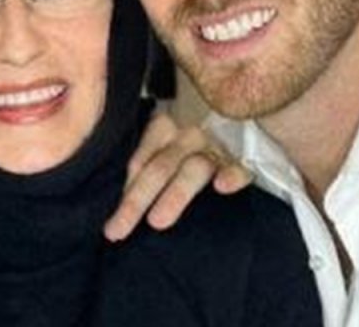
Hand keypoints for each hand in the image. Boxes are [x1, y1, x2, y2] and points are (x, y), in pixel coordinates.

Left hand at [103, 109, 249, 241]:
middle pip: (160, 167)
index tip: (113, 227)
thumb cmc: (189, 151)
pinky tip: (223, 187)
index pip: (141, 161)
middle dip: (137, 200)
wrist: (242, 127)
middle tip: (119, 230)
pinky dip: (231, 175)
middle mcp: (188, 135)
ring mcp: (217, 147)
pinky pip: (239, 167)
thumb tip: (120, 205)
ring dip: (175, 194)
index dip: (126, 192)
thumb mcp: (165, 151)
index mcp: (164, 129)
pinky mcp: (245, 160)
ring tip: (157, 222)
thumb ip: (146, 168)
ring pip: (194, 168)